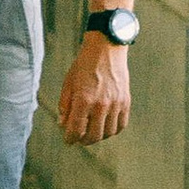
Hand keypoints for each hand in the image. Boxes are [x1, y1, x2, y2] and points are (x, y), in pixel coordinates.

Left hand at [58, 31, 130, 149]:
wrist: (106, 48)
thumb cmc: (84, 65)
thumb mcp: (68, 84)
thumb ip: (65, 106)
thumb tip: (63, 125)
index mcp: (83, 100)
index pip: (76, 131)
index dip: (70, 139)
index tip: (68, 140)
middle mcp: (101, 105)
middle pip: (93, 136)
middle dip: (83, 141)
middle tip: (79, 138)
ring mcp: (116, 104)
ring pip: (108, 133)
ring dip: (98, 136)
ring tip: (92, 132)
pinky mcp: (125, 101)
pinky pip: (121, 125)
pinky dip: (112, 130)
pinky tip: (105, 126)